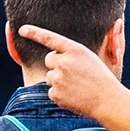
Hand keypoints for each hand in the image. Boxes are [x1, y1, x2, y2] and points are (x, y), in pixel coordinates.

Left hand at [15, 24, 129, 122]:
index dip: (34, 33)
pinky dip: (60, 95)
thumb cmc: (102, 79)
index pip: (49, 38)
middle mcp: (64, 62)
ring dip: (59, 81)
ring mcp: (58, 78)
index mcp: (74, 49)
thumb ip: (73, 55)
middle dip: (57, 65)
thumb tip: (55, 59)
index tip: (22, 30)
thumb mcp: (91, 58)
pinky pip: (52, 92)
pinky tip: (74, 96)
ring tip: (77, 86)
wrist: (107, 100)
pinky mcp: (55, 93)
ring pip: (50, 77)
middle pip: (49, 60)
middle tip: (74, 74)